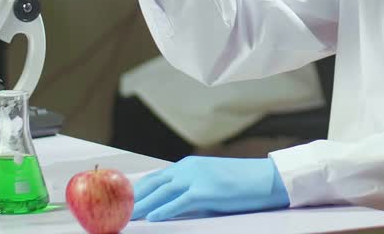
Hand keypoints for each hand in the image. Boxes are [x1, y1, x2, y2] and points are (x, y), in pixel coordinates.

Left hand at [131, 156, 288, 221]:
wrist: (266, 179)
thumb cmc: (241, 183)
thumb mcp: (210, 181)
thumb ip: (189, 189)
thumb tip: (169, 205)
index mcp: (189, 165)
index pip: (155, 178)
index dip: (138, 190)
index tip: (123, 200)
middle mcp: (188, 168)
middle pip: (153, 185)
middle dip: (134, 199)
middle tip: (118, 210)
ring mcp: (196, 178)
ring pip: (161, 193)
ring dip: (142, 207)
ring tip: (128, 217)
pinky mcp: (205, 191)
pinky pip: (178, 202)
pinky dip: (163, 210)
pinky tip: (152, 218)